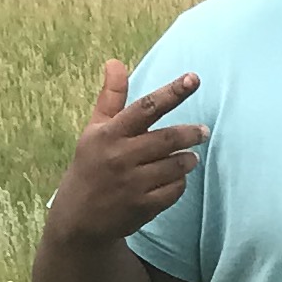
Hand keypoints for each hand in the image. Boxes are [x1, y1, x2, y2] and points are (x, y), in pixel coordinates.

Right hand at [48, 60, 205, 245]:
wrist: (78, 219)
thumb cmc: (91, 166)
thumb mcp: (94, 131)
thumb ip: (111, 98)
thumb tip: (114, 62)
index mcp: (109, 134)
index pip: (145, 108)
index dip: (172, 92)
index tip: (194, 78)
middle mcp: (120, 157)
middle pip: (168, 138)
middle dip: (191, 133)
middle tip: (203, 132)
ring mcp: (132, 184)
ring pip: (176, 165)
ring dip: (188, 159)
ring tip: (189, 156)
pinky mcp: (142, 207)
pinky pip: (175, 190)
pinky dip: (180, 182)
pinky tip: (175, 178)